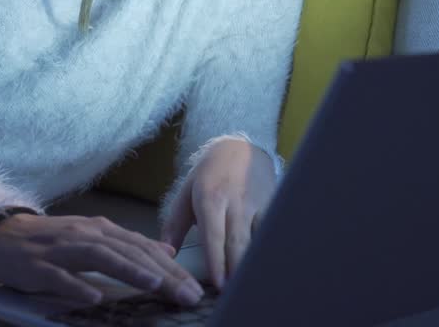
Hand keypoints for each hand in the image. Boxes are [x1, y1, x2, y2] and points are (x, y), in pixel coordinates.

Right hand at [0, 213, 205, 305]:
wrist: (4, 236)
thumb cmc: (53, 241)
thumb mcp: (93, 238)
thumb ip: (128, 245)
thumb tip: (167, 252)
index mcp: (100, 229)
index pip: (142, 247)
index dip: (170, 268)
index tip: (193, 287)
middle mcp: (85, 235)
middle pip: (128, 252)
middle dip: (161, 274)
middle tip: (186, 294)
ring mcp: (61, 250)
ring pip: (100, 258)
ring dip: (128, 270)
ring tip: (153, 284)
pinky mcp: (38, 267)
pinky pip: (59, 277)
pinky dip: (77, 286)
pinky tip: (93, 298)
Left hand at [159, 138, 275, 289]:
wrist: (241, 146)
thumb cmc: (210, 173)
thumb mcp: (186, 192)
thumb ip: (175, 223)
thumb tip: (166, 252)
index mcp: (211, 198)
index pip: (214, 235)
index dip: (217, 261)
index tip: (218, 284)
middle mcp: (236, 202)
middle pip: (238, 243)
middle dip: (235, 270)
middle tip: (232, 291)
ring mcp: (257, 204)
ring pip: (256, 240)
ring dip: (251, 263)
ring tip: (246, 283)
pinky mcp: (272, 205)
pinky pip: (269, 232)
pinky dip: (265, 249)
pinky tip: (262, 264)